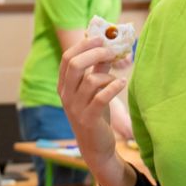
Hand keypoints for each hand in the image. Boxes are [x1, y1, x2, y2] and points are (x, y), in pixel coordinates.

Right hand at [56, 38, 130, 156]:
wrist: (95, 147)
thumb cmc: (95, 114)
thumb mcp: (93, 90)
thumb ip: (97, 69)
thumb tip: (107, 47)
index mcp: (64, 85)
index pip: (68, 57)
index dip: (84, 44)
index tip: (101, 39)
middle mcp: (66, 95)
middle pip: (75, 64)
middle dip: (95, 53)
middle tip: (111, 52)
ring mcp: (76, 108)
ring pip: (90, 80)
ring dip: (108, 76)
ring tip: (116, 80)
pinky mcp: (88, 119)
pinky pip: (101, 97)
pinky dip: (113, 87)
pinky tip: (121, 84)